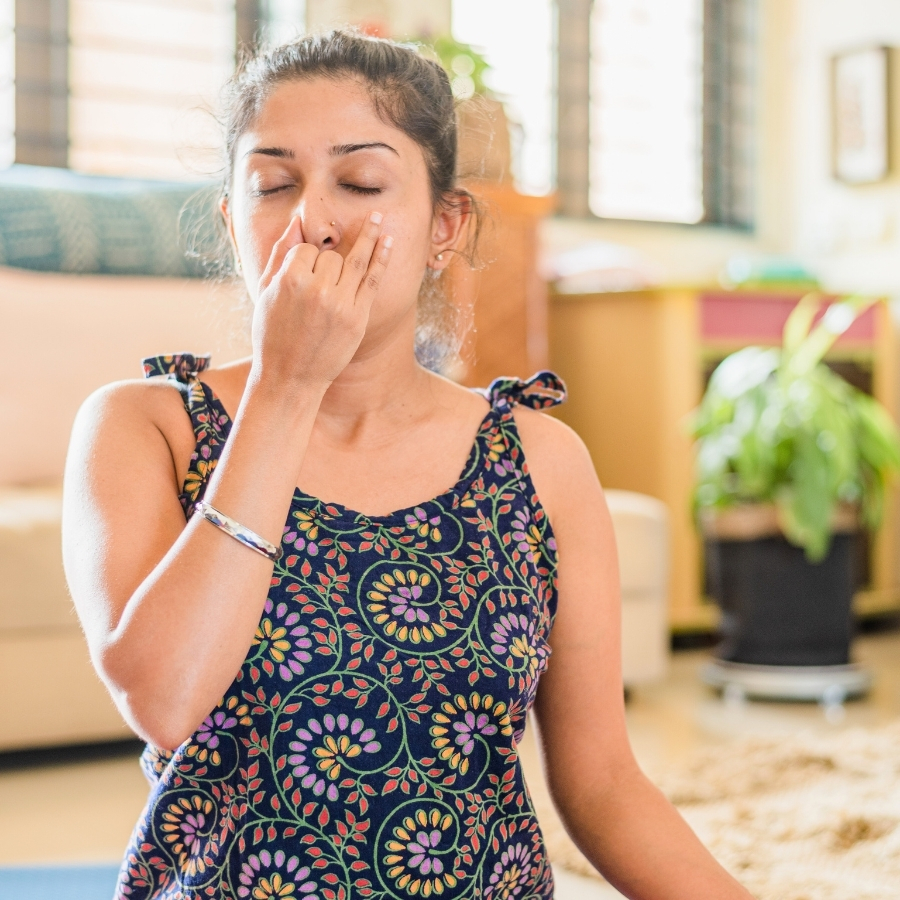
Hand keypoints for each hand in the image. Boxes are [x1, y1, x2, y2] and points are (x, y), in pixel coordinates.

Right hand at [250, 211, 392, 388]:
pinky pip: (372, 280)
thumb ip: (279, 254)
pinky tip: (388, 241)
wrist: (290, 376)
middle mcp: (317, 290)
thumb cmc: (272, 334)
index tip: (301, 276)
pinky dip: (381, 258)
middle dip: (328, 263)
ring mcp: (340, 304)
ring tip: (377, 217)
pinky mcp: (357, 317)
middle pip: (331, 257)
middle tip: (319, 287)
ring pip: (354, 261)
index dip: (305, 259)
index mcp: (290, 280)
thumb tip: (297, 222)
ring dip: (369, 236)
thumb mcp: (264, 292)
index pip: (306, 250)